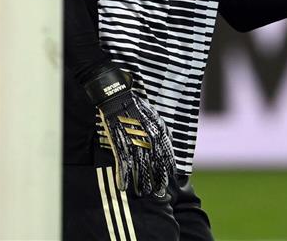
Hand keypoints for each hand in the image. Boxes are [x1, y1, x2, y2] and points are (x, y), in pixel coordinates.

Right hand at [83, 64, 176, 195]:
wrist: (116, 92)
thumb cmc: (134, 102)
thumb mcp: (152, 113)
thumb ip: (158, 127)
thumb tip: (166, 138)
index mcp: (156, 128)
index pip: (165, 151)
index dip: (168, 166)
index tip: (171, 178)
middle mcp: (147, 135)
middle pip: (154, 161)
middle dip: (157, 177)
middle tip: (159, 191)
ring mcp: (132, 138)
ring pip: (140, 164)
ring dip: (141, 180)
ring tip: (143, 192)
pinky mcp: (118, 140)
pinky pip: (122, 161)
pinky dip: (123, 174)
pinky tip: (124, 185)